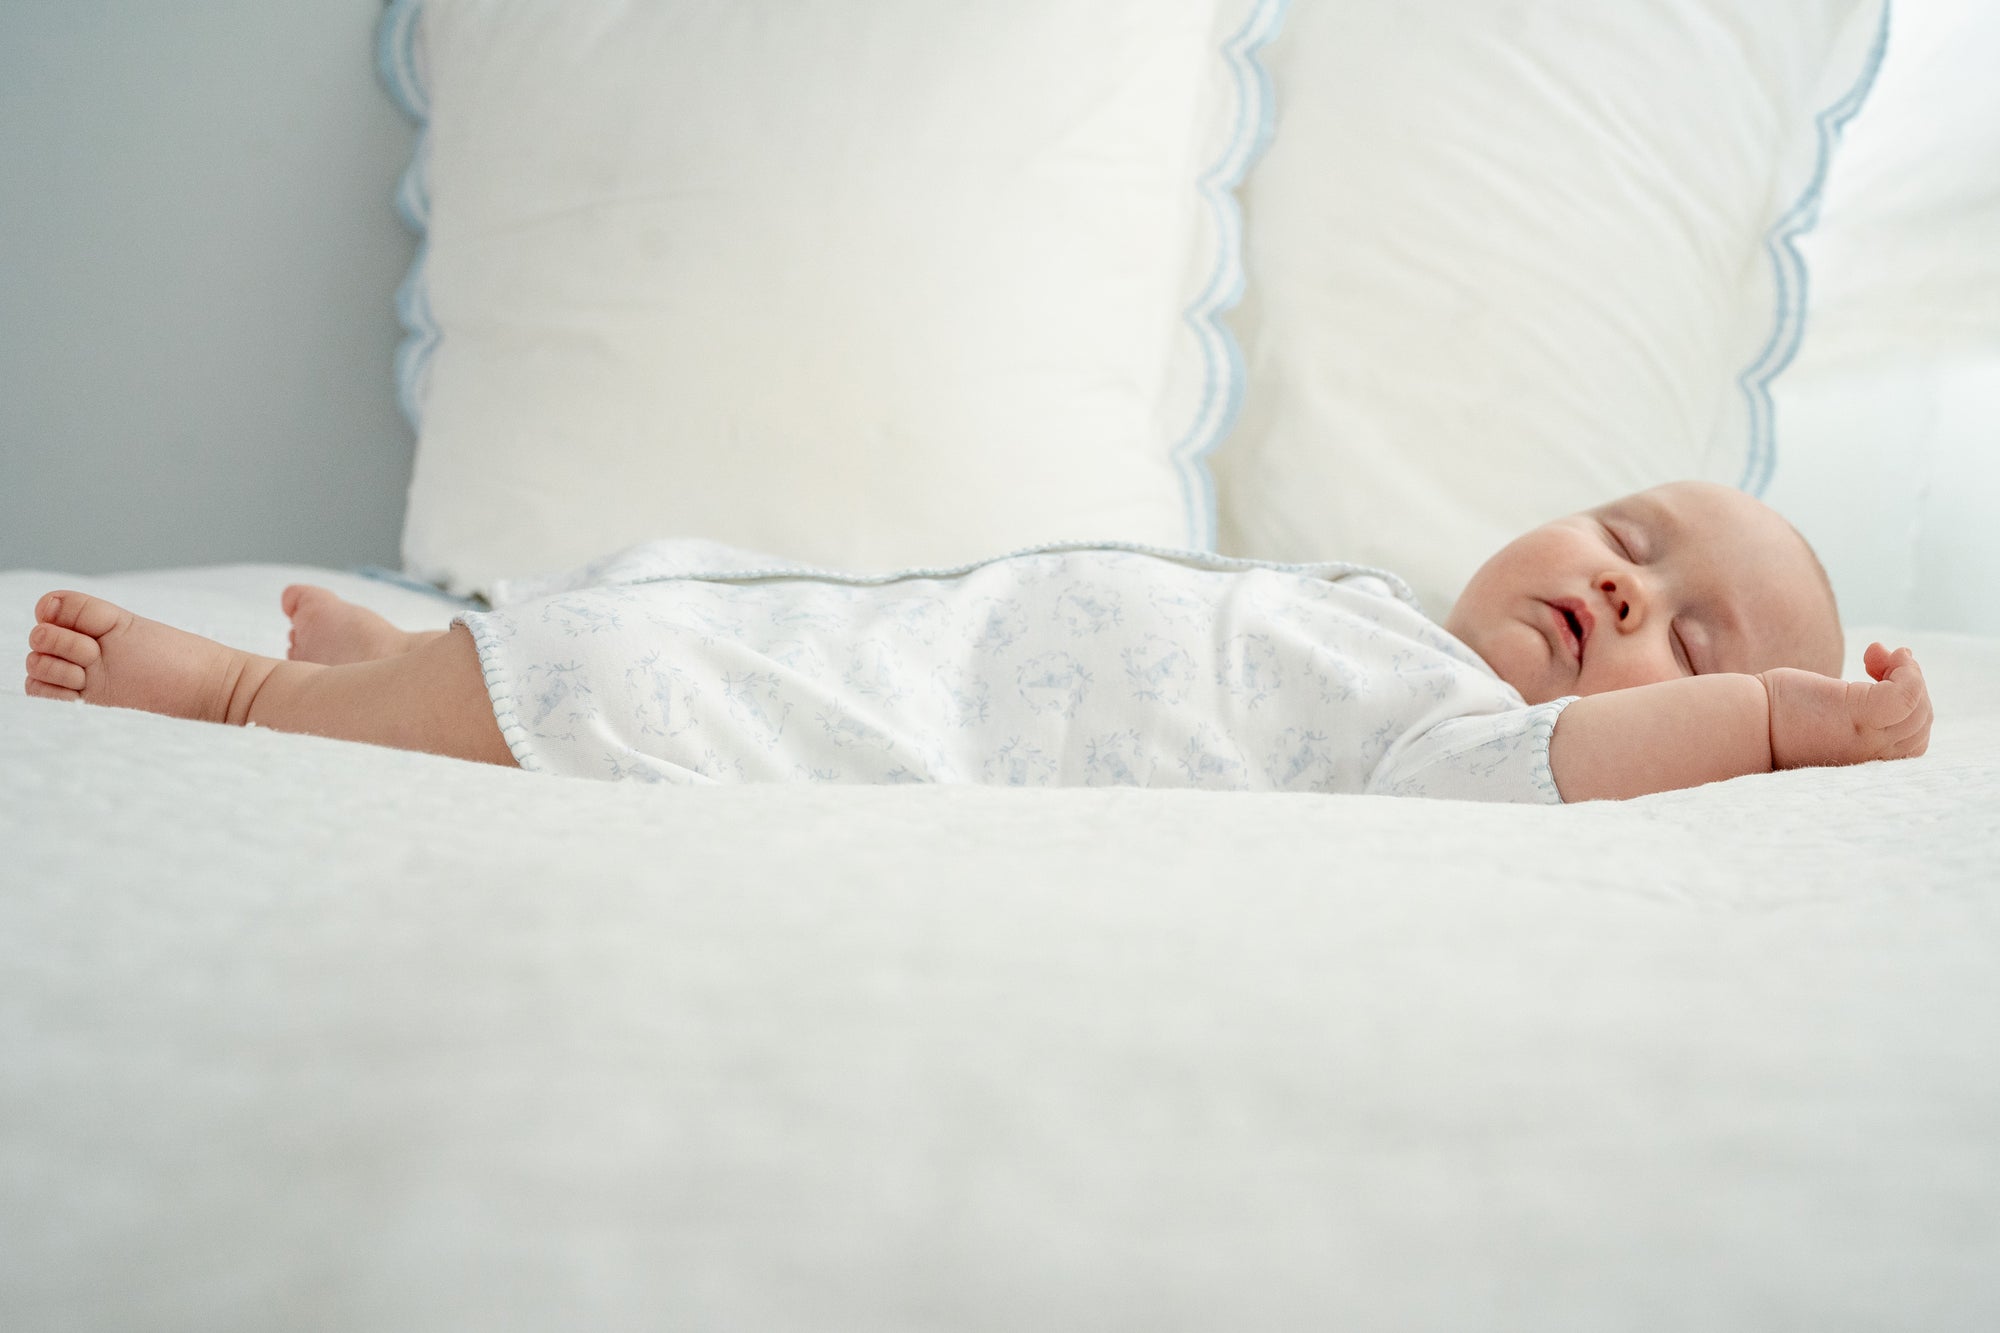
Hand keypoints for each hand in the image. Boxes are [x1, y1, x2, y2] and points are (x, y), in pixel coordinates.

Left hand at [1762, 643, 1932, 770]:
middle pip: (1919, 725)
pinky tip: (1878, 652)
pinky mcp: (1856, 717)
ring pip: (1917, 710)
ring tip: (1875, 655)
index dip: (1909, 707)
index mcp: (1861, 762)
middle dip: (1908, 685)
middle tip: (1876, 659)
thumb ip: (1854, 709)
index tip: (1883, 675)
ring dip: (1906, 673)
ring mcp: (1866, 740)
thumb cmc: (1769, 718)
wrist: (1738, 726)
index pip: (1912, 743)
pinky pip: (1906, 695)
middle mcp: (1868, 757)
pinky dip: (1906, 670)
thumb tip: (1878, 667)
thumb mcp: (1822, 716)